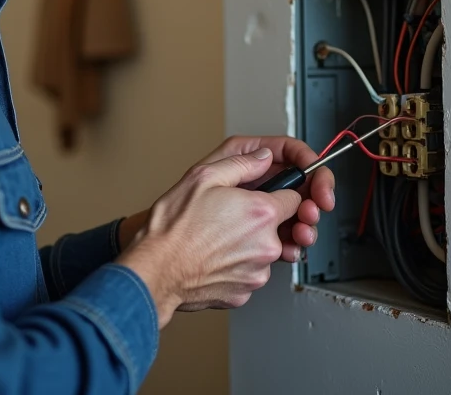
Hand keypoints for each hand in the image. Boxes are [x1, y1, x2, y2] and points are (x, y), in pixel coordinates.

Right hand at [118, 135, 334, 263]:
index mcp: (262, 213)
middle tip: (231, 217)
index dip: (280, 194)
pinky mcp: (244, 293)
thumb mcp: (203, 177)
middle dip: (261, 221)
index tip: (266, 195)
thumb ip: (241, 164)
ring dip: (249, 245)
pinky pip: (249, 273)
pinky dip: (236, 266)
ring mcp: (257, 273)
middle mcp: (266, 245)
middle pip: (281, 228)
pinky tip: (214, 257)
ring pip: (264, 252)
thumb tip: (263, 157)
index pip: (296, 199)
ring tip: (218, 238)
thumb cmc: (173, 228)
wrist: (155, 270)